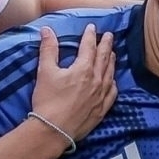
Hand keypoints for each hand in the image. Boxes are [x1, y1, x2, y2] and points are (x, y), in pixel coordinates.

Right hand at [29, 23, 116, 145]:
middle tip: (109, 35)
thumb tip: (47, 30)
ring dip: (111, 61)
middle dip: (106, 45)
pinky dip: (113, 84)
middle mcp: (96, 80)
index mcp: (83, 69)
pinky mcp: (101, 110)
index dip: (90, 35)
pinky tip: (113, 81)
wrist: (54, 130)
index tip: (92, 27)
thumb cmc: (48, 101)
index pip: (89, 47)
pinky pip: (112, 93)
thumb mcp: (45, 72)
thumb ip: (48, 49)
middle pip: (103, 58)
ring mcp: (100, 96)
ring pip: (110, 74)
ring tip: (112, 53)